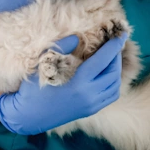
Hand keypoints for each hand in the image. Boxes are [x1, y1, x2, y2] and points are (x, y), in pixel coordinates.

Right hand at [0, 33, 126, 135]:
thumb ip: (62, 48)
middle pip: (113, 72)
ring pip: (115, 85)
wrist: (29, 116)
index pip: (103, 61)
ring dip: (117, 69)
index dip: (113, 46)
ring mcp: (92, 106)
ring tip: (112, 56)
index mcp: (79, 84)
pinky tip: (108, 73)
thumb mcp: (44, 64)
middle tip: (115, 42)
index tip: (121, 34)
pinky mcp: (91, 111)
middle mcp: (90, 96)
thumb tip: (77, 37)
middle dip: (116, 55)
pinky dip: (113, 81)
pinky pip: (111, 95)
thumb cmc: (33, 89)